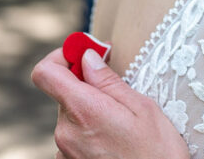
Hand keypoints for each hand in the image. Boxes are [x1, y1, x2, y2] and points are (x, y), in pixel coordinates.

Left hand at [32, 48, 188, 158]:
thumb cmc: (157, 152)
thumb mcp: (142, 107)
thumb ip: (108, 81)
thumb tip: (87, 58)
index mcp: (83, 110)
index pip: (45, 73)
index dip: (60, 57)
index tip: (83, 54)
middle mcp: (65, 132)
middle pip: (64, 94)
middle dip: (87, 87)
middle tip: (118, 93)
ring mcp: (64, 152)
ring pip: (71, 117)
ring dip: (91, 112)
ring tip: (121, 125)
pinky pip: (74, 138)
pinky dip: (90, 133)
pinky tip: (114, 141)